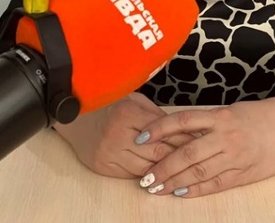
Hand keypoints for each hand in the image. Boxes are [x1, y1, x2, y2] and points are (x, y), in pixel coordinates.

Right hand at [54, 92, 195, 178]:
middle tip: (199, 158)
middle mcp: (118, 135)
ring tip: (184, 169)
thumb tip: (182, 130)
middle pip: (158, 152)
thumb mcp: (133, 99)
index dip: (185, 139)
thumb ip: (155, 114)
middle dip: (180, 157)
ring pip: (148, 167)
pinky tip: (161, 173)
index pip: (165, 132)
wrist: (74, 118)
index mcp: (127, 113)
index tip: (201, 142)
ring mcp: (109, 153)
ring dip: (167, 170)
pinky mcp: (104, 167)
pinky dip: (149, 174)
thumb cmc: (109, 105)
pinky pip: (133, 174)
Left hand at [133, 101, 274, 197]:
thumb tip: (174, 129)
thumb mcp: (229, 111)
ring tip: (156, 188)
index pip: (182, 121)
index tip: (140, 138)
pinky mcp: (244, 173)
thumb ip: (205, 121)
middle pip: (187, 152)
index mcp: (219, 116)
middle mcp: (226, 136)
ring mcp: (235, 156)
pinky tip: (180, 193)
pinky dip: (196, 190)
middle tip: (144, 177)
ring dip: (174, 181)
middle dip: (163, 166)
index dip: (159, 129)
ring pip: (199, 172)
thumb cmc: (257, 116)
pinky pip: (216, 184)